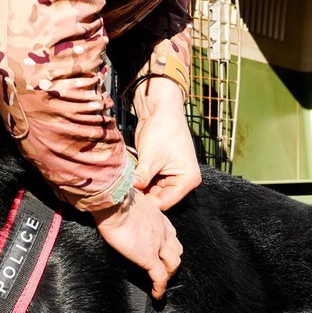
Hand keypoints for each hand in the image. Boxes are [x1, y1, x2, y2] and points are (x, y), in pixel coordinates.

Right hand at [92, 188, 182, 299]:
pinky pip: (160, 276)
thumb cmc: (115, 197)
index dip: (168, 245)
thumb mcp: (128, 198)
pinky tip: (157, 295)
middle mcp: (162, 230)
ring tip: (161, 283)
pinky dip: (160, 287)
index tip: (162, 251)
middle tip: (164, 269)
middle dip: (172, 261)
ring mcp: (158, 244)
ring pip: (173, 263)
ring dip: (169, 274)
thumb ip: (128, 205)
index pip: (170, 233)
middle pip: (176, 249)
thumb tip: (116, 205)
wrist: (114, 202)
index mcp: (157, 216)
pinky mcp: (148, 257)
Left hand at [131, 78, 201, 210]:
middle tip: (123, 193)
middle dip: (142, 195)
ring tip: (125, 184)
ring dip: (140, 188)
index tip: (128, 201)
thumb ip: (141, 178)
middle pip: (158, 198)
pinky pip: (149, 181)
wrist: (160, 108)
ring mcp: (172, 175)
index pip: (165, 202)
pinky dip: (139, 180)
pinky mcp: (161, 169)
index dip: (147, 203)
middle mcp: (182, 180)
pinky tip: (129, 177)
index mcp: (187, 180)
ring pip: (152, 191)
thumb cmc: (162, 130)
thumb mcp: (150, 157)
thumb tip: (126, 193)